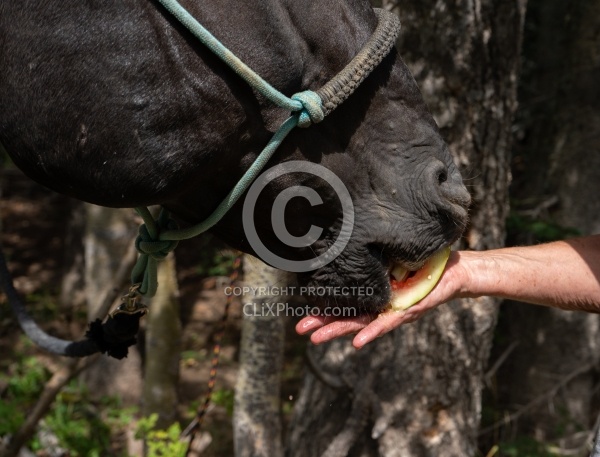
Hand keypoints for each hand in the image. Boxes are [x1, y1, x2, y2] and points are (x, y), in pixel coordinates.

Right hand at [296, 251, 466, 347]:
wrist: (457, 270)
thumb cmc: (427, 262)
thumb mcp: (397, 254)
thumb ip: (379, 251)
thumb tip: (355, 231)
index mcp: (375, 292)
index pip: (346, 300)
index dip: (326, 305)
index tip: (304, 307)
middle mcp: (381, 304)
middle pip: (347, 315)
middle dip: (322, 323)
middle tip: (299, 328)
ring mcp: (392, 310)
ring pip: (361, 323)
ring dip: (338, 331)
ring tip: (314, 339)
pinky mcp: (408, 311)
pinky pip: (388, 323)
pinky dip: (372, 333)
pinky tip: (356, 343)